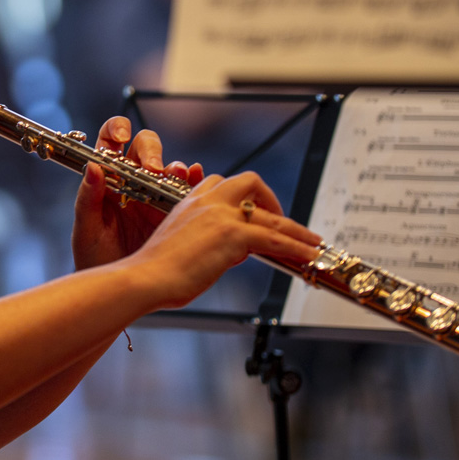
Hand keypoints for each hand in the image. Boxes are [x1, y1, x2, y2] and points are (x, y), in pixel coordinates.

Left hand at [71, 116, 203, 269]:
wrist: (117, 291)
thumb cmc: (94, 261)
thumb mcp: (86, 231)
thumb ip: (87, 200)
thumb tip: (93, 168)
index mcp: (106, 181)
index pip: (110, 143)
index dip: (117, 131)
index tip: (121, 137)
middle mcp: (131, 182)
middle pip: (145, 148)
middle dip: (150, 151)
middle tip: (153, 168)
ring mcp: (155, 196)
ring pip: (169, 168)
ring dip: (174, 166)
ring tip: (176, 175)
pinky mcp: (174, 212)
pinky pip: (188, 189)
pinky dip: (194, 180)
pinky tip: (196, 179)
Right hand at [130, 172, 321, 308]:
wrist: (146, 277)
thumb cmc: (155, 270)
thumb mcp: (181, 244)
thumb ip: (206, 240)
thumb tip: (232, 253)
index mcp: (191, 200)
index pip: (223, 184)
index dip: (244, 197)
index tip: (254, 213)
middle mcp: (207, 201)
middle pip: (250, 182)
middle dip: (271, 201)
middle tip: (281, 222)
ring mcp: (221, 215)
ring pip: (271, 216)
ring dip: (297, 230)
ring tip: (312, 242)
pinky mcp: (232, 235)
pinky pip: (276, 239)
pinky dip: (297, 247)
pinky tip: (307, 255)